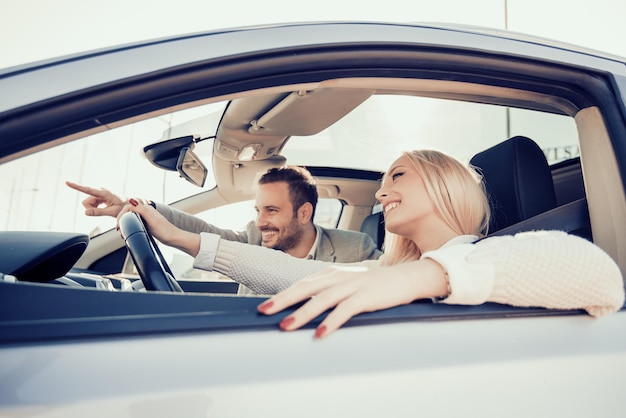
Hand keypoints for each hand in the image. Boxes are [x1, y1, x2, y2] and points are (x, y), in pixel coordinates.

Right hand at [66, 181, 125, 216]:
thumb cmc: (123, 208)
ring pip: (88, 203)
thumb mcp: (112, 212)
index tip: (67, 182)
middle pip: (86, 202)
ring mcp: (99, 193)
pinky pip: (91, 203)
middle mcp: (101, 191)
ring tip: (106, 208)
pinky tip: (104, 207)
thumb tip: (85, 212)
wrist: (130, 204)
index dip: (76, 186)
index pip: (87, 189)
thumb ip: (98, 212)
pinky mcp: (99, 196)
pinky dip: (96, 207)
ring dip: (94, 208)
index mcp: (104, 193)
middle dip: (91, 208)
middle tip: (103, 210)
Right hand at [117, 199, 200, 256]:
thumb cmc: (165, 231)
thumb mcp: (151, 220)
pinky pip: (135, 223)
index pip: (128, 207)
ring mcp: (147, 218)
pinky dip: (130, 227)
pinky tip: (130, 232)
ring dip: (125, 224)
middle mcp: (146, 212)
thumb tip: (131, 200)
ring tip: (123, 232)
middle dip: (122, 220)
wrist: (173, 238)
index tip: (119, 224)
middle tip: (119, 229)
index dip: (121, 215)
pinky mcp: (148, 224)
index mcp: (146, 209)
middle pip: (129, 212)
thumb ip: (141, 210)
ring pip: (131, 218)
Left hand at [257, 259, 447, 338]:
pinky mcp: (366, 297)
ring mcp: (353, 286)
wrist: (407, 278)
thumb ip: (329, 293)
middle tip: (265, 312)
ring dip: (302, 313)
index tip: (264, 306)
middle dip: (283, 300)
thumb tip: (307, 308)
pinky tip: (320, 333)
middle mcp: (339, 277)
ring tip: (287, 326)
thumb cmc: (375, 286)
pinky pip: (345, 310)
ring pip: (322, 299)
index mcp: (332, 274)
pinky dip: (331, 321)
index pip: (302, 284)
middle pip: (306, 288)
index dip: (282, 295)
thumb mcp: (348, 285)